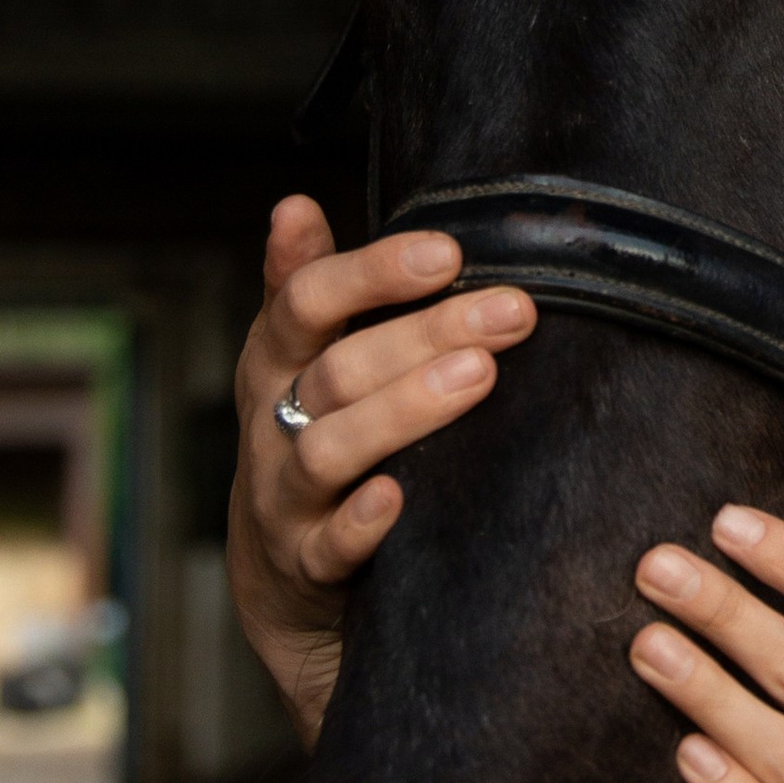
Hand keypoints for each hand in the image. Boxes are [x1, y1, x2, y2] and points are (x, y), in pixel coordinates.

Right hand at [228, 195, 536, 743]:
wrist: (281, 580)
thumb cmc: (316, 439)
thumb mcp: (301, 364)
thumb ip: (306, 288)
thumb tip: (293, 203)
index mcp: (275, 362)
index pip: (305, 303)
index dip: (372, 273)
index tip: (448, 251)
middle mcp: (271, 424)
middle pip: (338, 370)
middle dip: (426, 334)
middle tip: (512, 311)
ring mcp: (284, 498)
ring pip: (329, 449)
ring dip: (403, 411)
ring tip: (479, 376)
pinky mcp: (305, 566)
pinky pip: (328, 545)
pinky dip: (360, 523)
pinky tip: (398, 499)